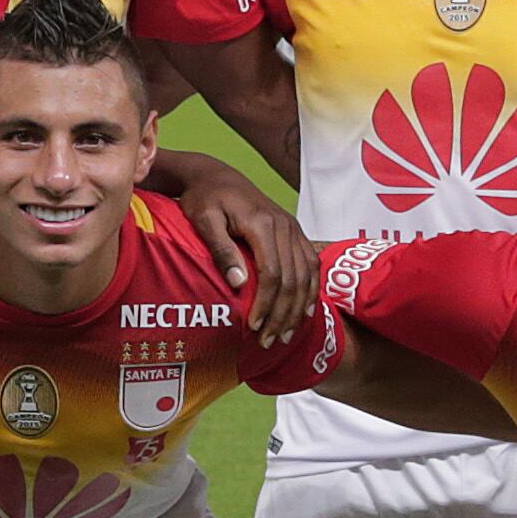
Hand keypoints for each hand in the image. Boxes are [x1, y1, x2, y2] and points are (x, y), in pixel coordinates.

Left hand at [170, 157, 313, 341]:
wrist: (217, 177)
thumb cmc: (204, 199)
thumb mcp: (203, 220)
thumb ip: (220, 249)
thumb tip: (238, 283)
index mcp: (263, 224)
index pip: (273, 274)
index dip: (266, 304)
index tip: (253, 326)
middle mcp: (285, 226)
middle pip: (293, 279)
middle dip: (282, 314)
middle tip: (268, 340)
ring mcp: (294, 228)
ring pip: (307, 275)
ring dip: (298, 308)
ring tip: (284, 335)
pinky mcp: (295, 231)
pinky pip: (312, 264)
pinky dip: (311, 290)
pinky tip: (304, 311)